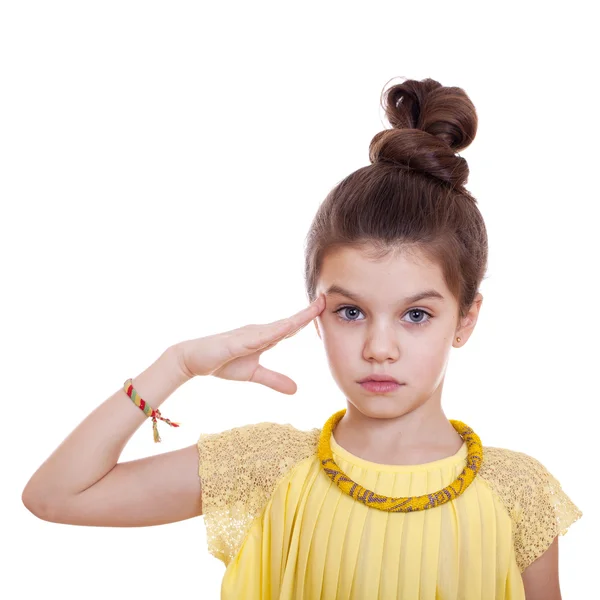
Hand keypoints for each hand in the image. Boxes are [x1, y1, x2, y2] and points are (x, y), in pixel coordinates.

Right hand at [174, 295, 325, 394]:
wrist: (194, 360)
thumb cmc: (223, 362)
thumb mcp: (254, 374)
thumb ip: (275, 380)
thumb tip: (296, 390)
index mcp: (265, 337)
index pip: (291, 327)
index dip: (308, 319)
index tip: (325, 309)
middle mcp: (259, 331)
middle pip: (289, 322)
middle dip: (307, 312)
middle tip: (325, 299)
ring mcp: (248, 335)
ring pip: (278, 326)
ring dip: (296, 319)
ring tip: (313, 309)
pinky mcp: (236, 342)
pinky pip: (258, 337)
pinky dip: (273, 332)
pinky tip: (286, 328)